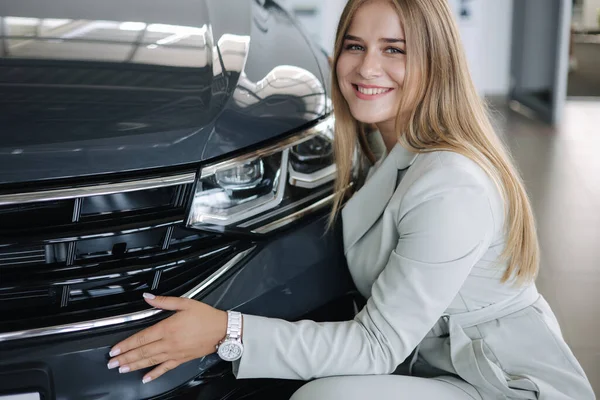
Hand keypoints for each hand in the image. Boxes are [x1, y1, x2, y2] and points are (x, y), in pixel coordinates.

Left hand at [107, 293, 226, 383]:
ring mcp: (175, 353)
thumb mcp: (186, 303)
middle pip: (142, 352)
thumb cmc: (205, 316)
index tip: (115, 350)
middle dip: (125, 358)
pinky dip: (155, 374)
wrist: (222, 330)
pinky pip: (165, 368)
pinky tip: (145, 378)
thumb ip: (164, 301)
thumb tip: (147, 297)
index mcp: (167, 328)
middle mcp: (169, 343)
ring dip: (134, 366)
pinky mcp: (182, 359)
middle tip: (111, 363)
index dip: (126, 344)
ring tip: (122, 369)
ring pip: (150, 361)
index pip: (141, 338)